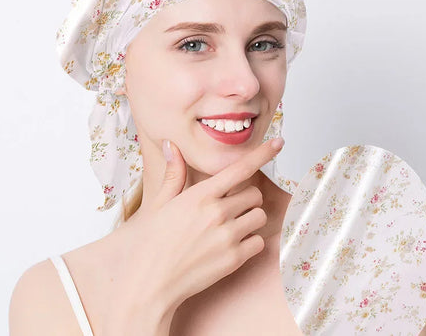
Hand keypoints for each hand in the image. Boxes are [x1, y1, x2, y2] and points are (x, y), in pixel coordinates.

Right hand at [102, 137, 284, 330]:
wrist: (147, 284)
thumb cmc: (149, 243)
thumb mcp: (157, 204)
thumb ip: (173, 174)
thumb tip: (172, 146)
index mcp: (200, 196)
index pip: (239, 168)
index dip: (262, 153)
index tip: (278, 142)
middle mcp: (217, 213)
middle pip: (254, 193)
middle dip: (246, 197)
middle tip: (229, 207)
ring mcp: (228, 237)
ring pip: (260, 215)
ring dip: (250, 218)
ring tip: (230, 226)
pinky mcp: (234, 260)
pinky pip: (259, 242)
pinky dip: (250, 241)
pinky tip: (231, 245)